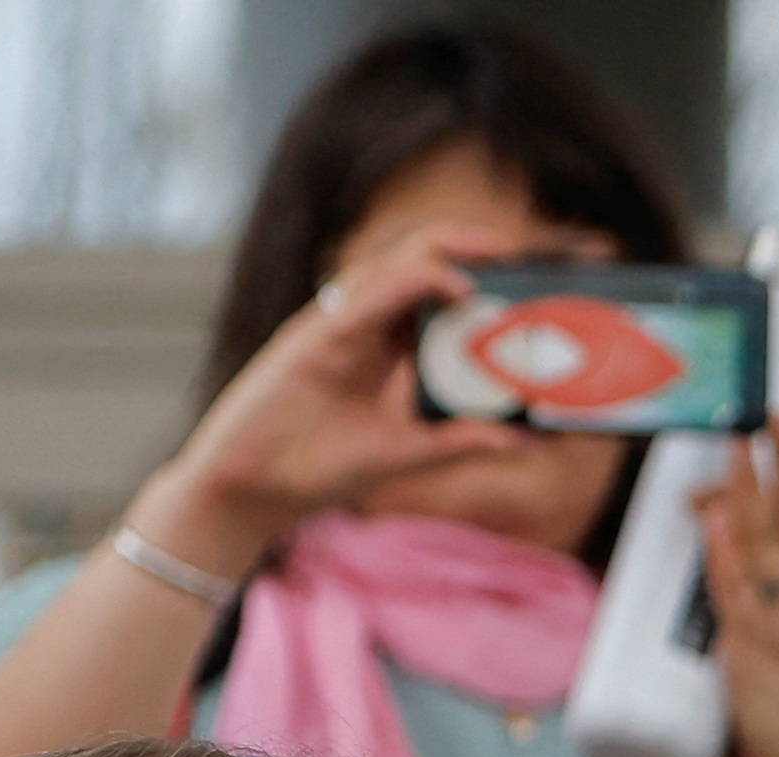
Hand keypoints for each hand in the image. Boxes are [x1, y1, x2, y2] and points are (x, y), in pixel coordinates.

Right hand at [135, 228, 532, 576]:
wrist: (254, 487)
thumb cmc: (319, 466)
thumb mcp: (407, 453)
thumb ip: (460, 441)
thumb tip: (524, 439)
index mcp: (380, 346)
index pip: (431, 297)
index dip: (474, 281)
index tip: (524, 282)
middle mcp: (359, 326)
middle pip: (413, 267)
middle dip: (465, 249)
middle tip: (520, 249)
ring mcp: (334, 326)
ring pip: (390, 267)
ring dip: (443, 251)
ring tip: (494, 247)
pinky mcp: (314, 337)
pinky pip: (366, 298)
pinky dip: (410, 283)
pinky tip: (452, 284)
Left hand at [696, 415, 778, 756]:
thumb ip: (763, 606)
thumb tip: (724, 570)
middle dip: (778, 463)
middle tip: (764, 413)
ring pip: (763, 545)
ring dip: (747, 490)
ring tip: (736, 444)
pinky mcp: (756, 654)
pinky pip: (737, 591)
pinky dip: (727, 549)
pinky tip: (719, 517)